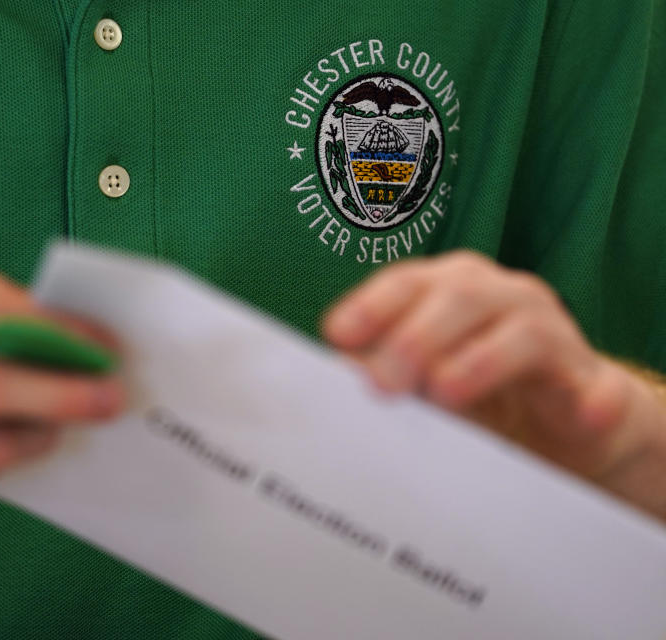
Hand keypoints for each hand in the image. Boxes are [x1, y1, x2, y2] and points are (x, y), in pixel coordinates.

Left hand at [322, 251, 651, 479]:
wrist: (560, 424)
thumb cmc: (474, 394)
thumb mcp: (419, 385)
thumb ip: (382, 374)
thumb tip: (334, 376)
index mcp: (449, 290)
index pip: (407, 282)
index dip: (372, 304)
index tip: (337, 334)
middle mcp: (501, 298)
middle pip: (461, 295)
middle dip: (416, 336)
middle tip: (383, 382)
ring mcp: (553, 335)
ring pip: (523, 330)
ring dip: (481, 360)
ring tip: (445, 394)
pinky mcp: (594, 383)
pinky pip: (598, 385)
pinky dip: (592, 397)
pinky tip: (581, 413)